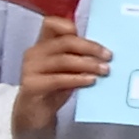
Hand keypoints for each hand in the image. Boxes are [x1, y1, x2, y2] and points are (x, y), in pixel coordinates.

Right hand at [14, 14, 110, 138]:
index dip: (67, 24)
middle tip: (109, 56)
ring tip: (105, 70)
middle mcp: (34, 52)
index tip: (91, 33)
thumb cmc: (55, 88)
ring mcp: (30, 68)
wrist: (34, 114)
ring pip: (63, 60)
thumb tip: (105, 53)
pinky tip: (91, 81)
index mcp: (43, 44)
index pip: (50, 24)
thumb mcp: (68, 69)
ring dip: (88, 64)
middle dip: (90, 47)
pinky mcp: (32, 85)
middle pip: (64, 42)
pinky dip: (77, 78)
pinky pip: (58, 79)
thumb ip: (79, 57)